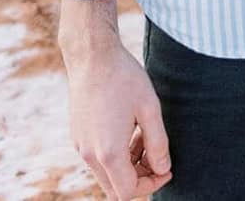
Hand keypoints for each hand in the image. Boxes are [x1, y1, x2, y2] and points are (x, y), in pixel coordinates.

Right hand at [62, 22, 170, 198]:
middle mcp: (89, 154)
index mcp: (108, 152)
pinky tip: (130, 130)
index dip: (151, 185)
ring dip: (128, 165)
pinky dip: (116, 154)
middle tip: (158, 155)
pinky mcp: (78, 136)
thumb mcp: (150, 109)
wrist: (92, 56)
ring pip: (107, 173)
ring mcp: (80, 146)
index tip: (167, 168)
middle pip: (115, 188)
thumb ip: (158, 143)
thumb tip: (163, 168)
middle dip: (140, 178)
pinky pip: (98, 158)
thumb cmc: (124, 78)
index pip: (128, 192)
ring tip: (145, 137)